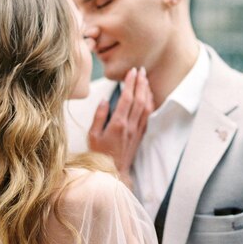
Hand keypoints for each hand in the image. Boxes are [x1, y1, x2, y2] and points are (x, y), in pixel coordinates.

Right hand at [88, 66, 153, 185]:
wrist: (113, 173)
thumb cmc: (99, 154)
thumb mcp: (92, 135)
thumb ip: (99, 116)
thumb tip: (106, 100)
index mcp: (118, 124)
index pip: (127, 99)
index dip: (130, 83)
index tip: (132, 71)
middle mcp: (130, 126)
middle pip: (139, 100)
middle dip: (141, 83)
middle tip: (141, 70)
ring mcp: (137, 131)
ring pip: (146, 107)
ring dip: (147, 91)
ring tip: (145, 79)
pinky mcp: (141, 135)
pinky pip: (148, 116)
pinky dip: (150, 103)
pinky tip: (148, 96)